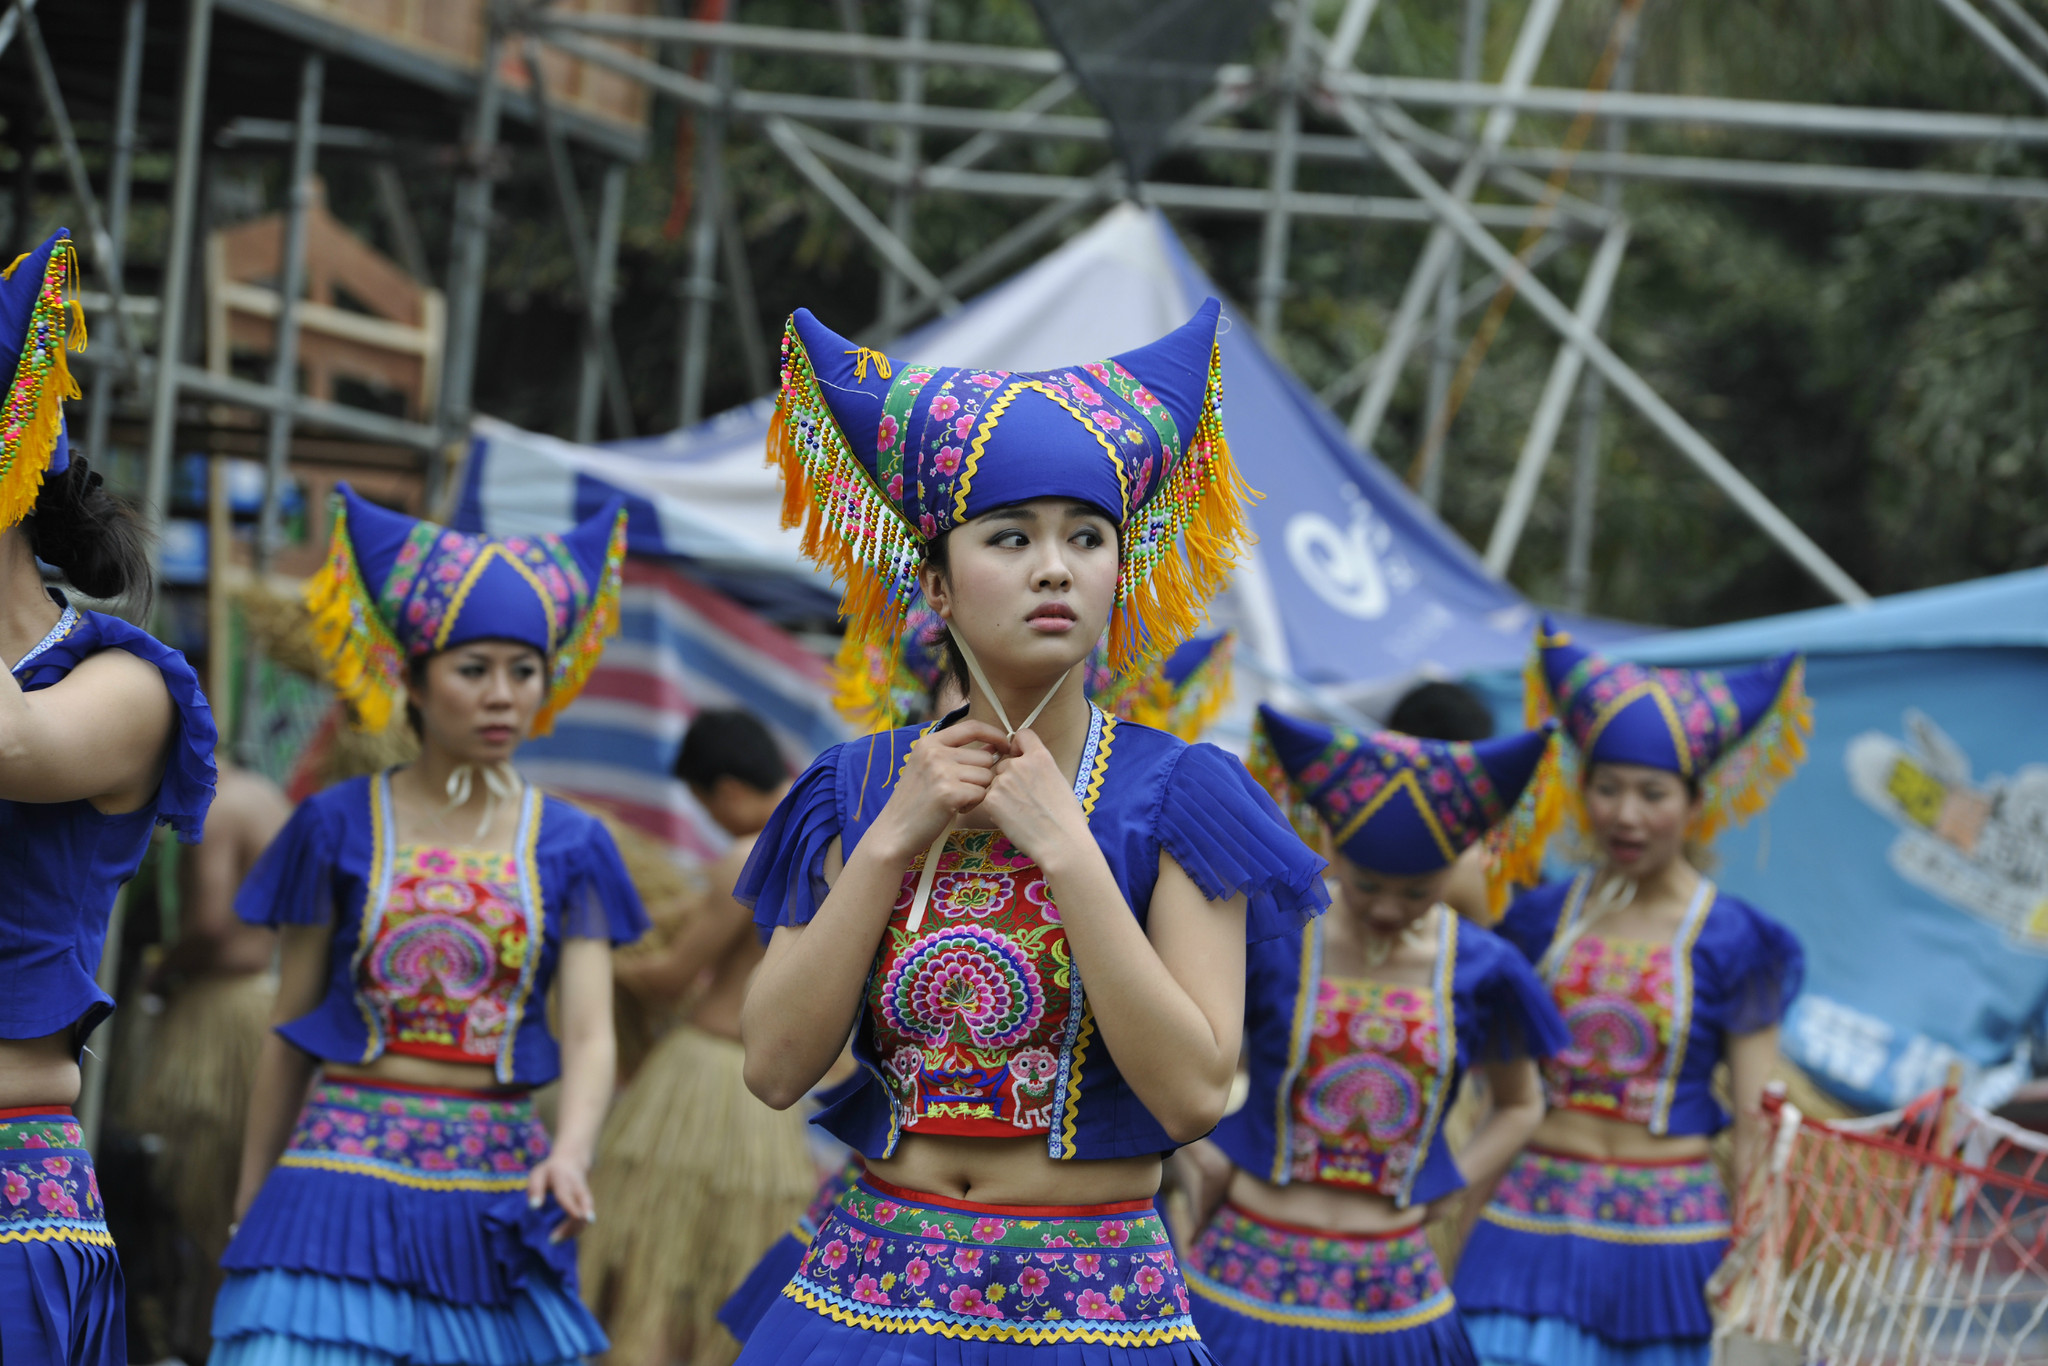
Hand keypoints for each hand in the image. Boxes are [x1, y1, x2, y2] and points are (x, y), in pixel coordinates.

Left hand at [527, 1152, 595, 1242]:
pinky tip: (561, 1236)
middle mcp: (578, 1188)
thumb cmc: (550, 1171)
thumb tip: (533, 1208)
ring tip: (553, 1240)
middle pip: (583, 1207)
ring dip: (572, 1231)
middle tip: (553, 1240)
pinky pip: (583, 1220)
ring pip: (585, 1216)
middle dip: (576, 1224)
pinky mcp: (587, 1205)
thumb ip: (535, 1190)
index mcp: (564, 1179)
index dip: (573, 1207)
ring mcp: (585, 1196)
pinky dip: (574, 1230)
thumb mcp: (538, 1175)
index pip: (568, 1195)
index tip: (578, 1217)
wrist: (573, 1161)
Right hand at [871, 719, 1009, 857]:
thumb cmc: (916, 801)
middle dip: (981, 776)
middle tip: (962, 790)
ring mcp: (941, 771)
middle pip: (985, 757)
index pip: (972, 727)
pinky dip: (973, 804)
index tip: (1005, 744)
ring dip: (978, 791)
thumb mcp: (929, 767)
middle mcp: (935, 752)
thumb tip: (992, 747)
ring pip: (986, 776)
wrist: (894, 830)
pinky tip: (955, 808)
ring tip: (956, 800)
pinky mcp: (949, 793)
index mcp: (929, 742)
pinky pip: (982, 794)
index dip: (994, 734)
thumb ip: (957, 754)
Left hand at [979, 728, 1089, 870]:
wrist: (1059, 842)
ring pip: (995, 781)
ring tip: (1020, 812)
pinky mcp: (991, 799)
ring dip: (1002, 793)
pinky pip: (989, 798)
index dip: (1019, 746)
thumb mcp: (1059, 780)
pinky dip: (997, 808)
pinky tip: (1013, 819)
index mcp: (1040, 757)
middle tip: (1023, 798)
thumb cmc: (1066, 817)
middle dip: (1009, 776)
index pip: (1022, 735)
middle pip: (1005, 762)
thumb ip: (1039, 768)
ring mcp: (1003, 781)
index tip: (1020, 757)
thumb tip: (1027, 767)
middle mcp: (1019, 764)